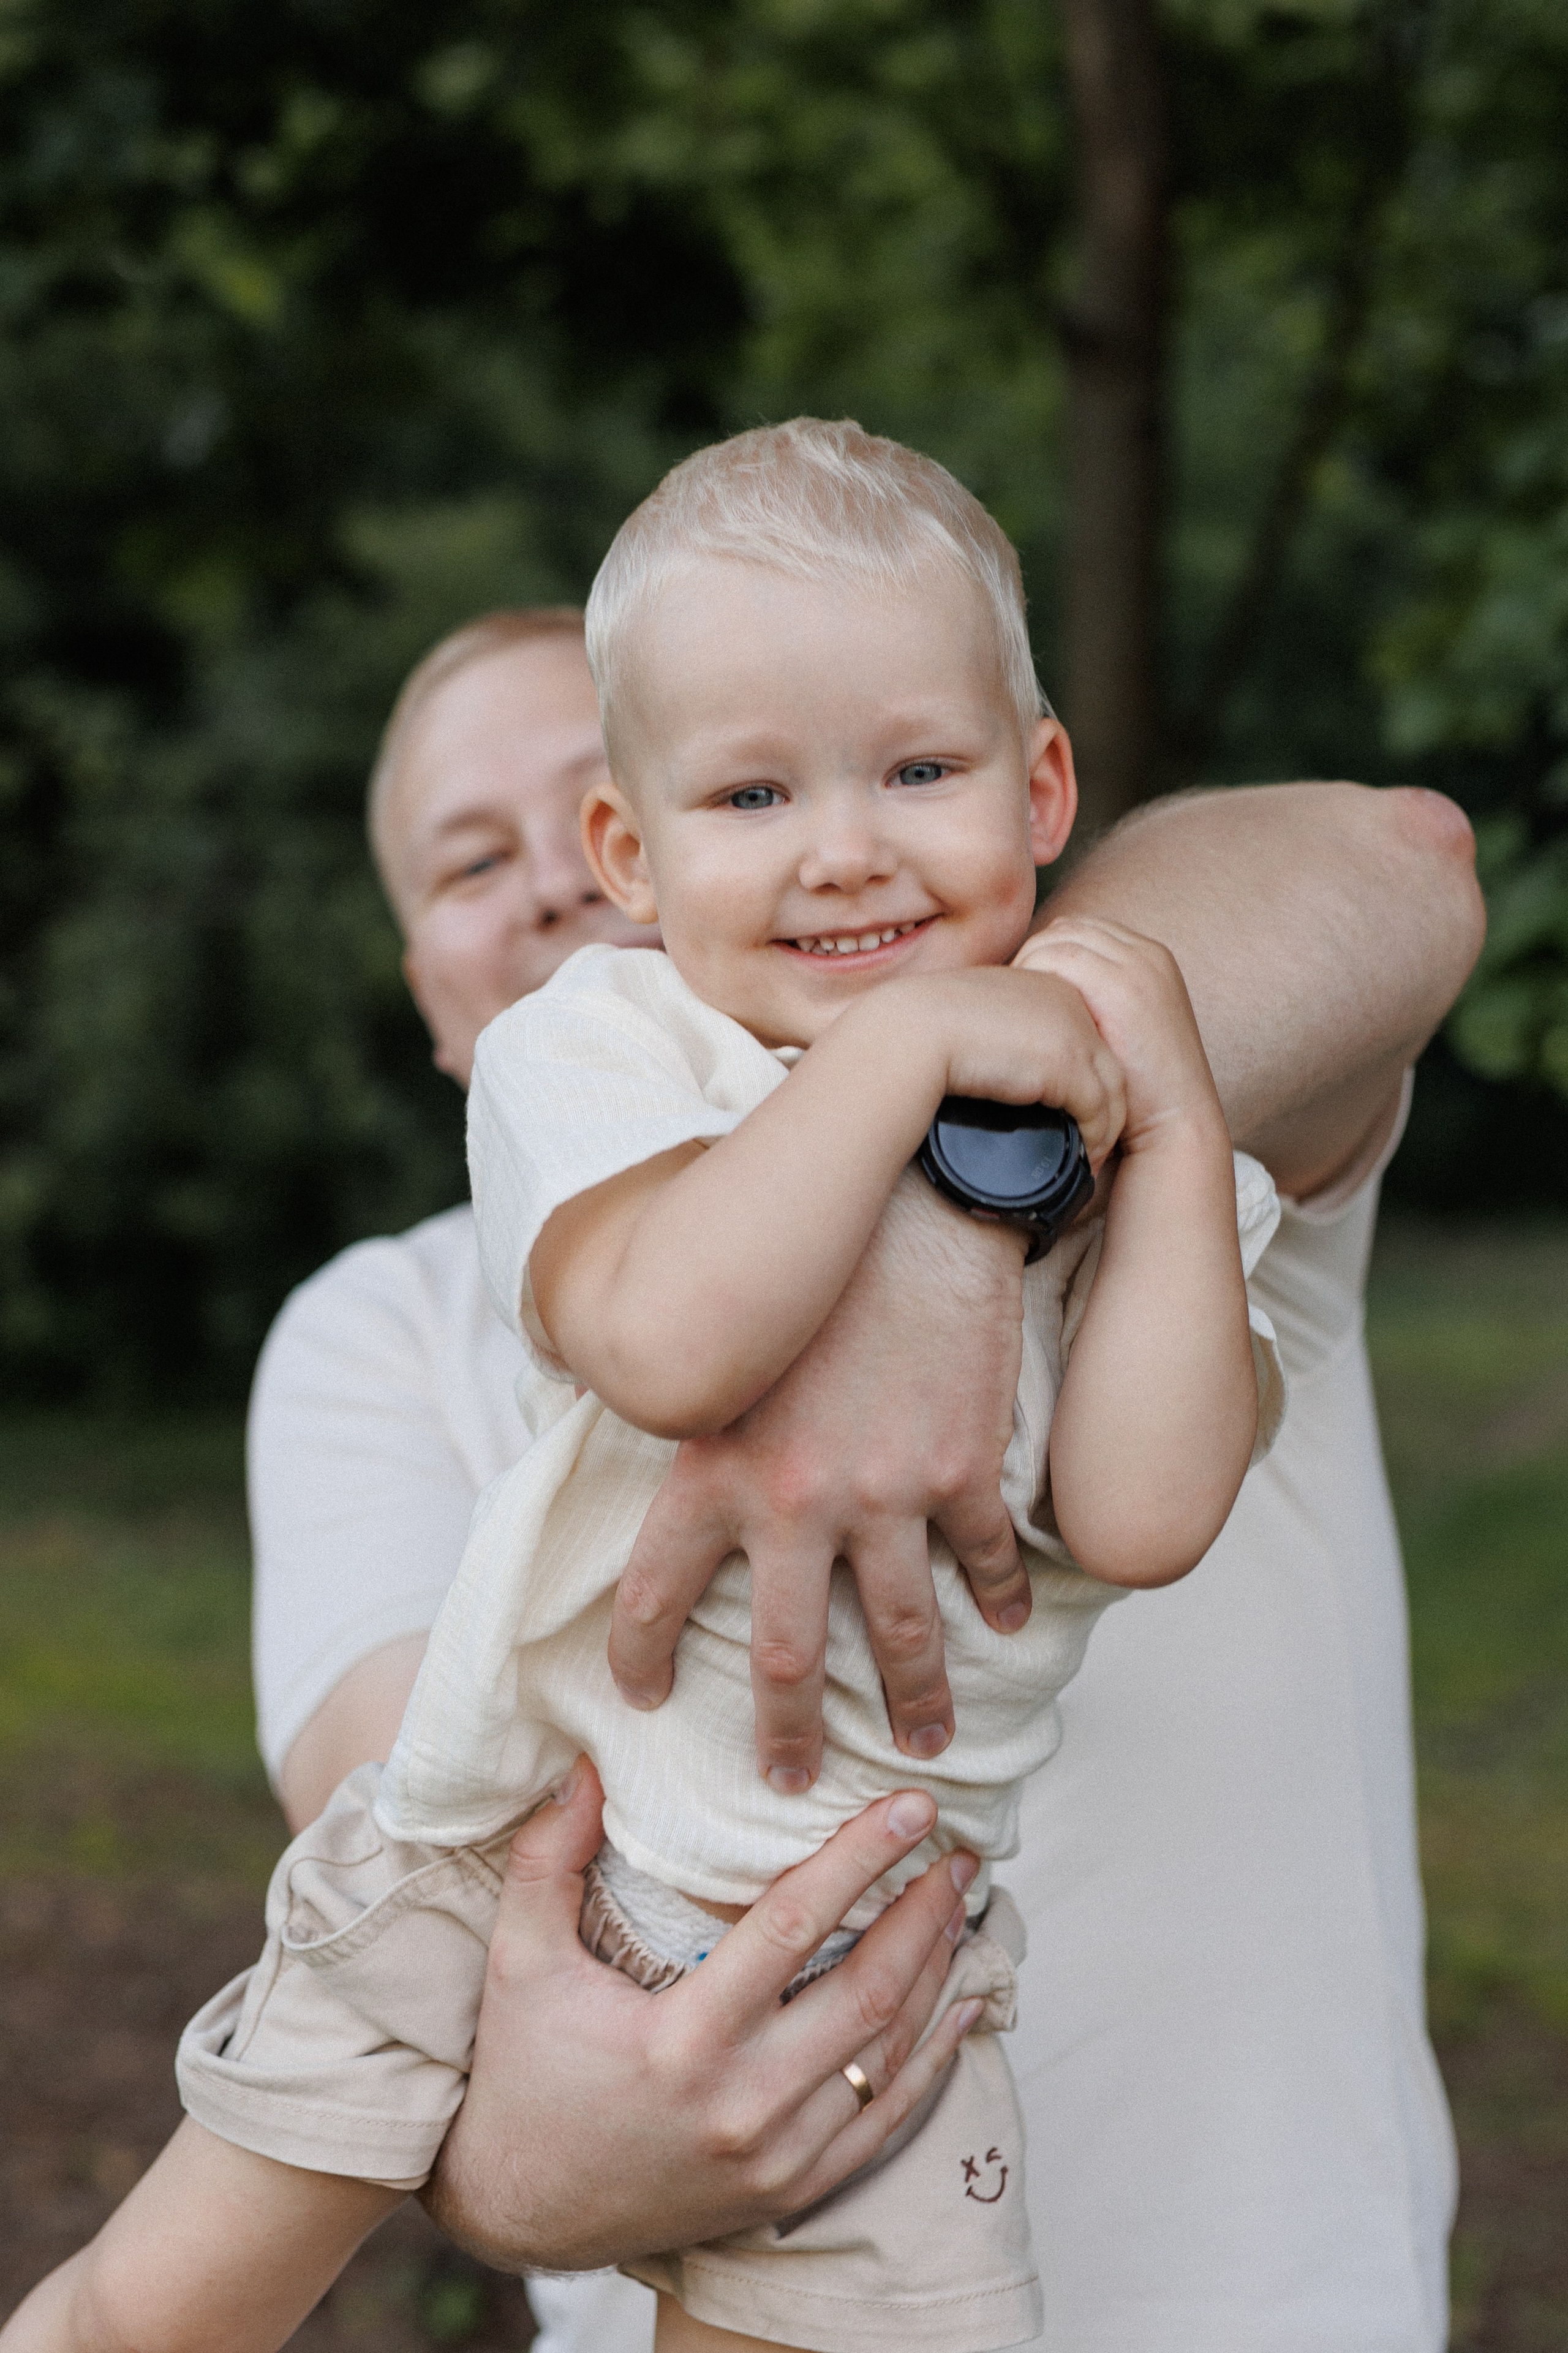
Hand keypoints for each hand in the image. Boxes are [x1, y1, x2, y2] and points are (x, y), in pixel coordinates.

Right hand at [422, 1762, 980, 2269]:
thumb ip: (550, 1859)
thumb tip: (588, 1767)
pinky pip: (885, 2121)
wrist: (521, 2209)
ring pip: (888, 2055)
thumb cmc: (524, 2073)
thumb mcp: (520, 1961)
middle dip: (924, 1914)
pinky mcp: (791, 2189)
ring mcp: (776, 2156)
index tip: (913, 1807)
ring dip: (938, 1974)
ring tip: (962, 1907)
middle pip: (868, 1992)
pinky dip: (933, 2059)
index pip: (795, 1926)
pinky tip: (963, 2006)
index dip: (861, 1857)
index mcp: (684, 2040)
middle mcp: (744, 2103)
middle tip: (960, 1852)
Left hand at [609, 1172, 1029, 1789]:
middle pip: (781, 1657)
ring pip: (898, 1636)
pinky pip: (982, 1560)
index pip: (653, 1596)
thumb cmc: (796, 1257)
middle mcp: (795, 1501)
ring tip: (925, 1745)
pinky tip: (1005, 1624)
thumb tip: (596, 1402)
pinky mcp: (961, 1473)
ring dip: (914, 1700)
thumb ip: (672, 1400)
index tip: (641, 1703)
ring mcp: (886, 1495)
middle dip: (785, 1735)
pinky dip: (997, 1599)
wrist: (909, 1199)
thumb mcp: (711, 1338)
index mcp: (712, 1469)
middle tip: (790, 1781)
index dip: (640, 1659)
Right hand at [889, 965, 1125, 1168]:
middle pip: (1108, 1063)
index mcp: (1050, 987)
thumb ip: (1004, 1032)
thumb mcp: (979, 1018)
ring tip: (1089, 1159)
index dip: (1087, 1079)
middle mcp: (1070, 1002)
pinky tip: (1082, 1159)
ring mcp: (1074, 1031)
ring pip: (1112, 1090)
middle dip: (1106, 1108)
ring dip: (1105, 1130)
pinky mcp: (1069, 1064)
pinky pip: (1098, 1112)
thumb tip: (1003, 1063)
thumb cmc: (928, 1027)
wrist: (914, 1031)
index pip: (1087, 1037)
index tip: (1076, 1113)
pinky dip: (1094, 1140)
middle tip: (1092, 1143)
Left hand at [1013, 917, 1226, 1157]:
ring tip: (1015, 1006)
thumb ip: (1097, 1001)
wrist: (1175, 1123)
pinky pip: (1058, 957)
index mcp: (1150, 959)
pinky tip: (1024, 1012)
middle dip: (1034, 954)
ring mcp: (1137, 966)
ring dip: (1029, 964)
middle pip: (1068, 928)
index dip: (1047, 953)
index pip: (1082, 931)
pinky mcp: (1122, 986)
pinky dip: (1033, 975)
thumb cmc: (1141, 1092)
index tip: (1025, 990)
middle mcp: (1146, 953)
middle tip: (1012, 997)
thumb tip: (1045, 992)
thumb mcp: (1124, 1031)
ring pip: (1059, 937)